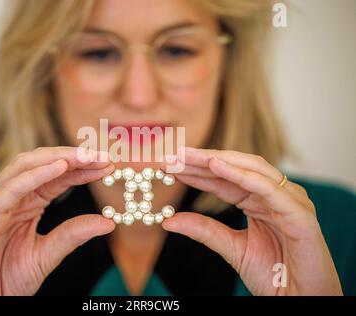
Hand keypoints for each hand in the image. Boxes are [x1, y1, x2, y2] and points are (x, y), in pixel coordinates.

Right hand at [0, 147, 114, 295]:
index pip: (57, 176)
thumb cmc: (7, 278)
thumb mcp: (48, 253)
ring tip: (85, 156)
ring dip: (58, 158)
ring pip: (25, 167)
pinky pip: (11, 189)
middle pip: (43, 164)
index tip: (107, 164)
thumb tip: (108, 222)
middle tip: (101, 155)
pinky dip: (35, 175)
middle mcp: (10, 196)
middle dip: (73, 157)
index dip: (82, 168)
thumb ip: (74, 234)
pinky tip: (60, 167)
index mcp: (27, 202)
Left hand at [162, 147, 341, 294]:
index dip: (196, 171)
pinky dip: (243, 175)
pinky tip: (217, 165)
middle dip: (201, 161)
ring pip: (251, 170)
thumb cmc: (275, 277)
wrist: (300, 302)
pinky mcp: (299, 215)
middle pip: (235, 169)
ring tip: (188, 156)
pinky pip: (268, 189)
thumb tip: (168, 220)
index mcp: (259, 202)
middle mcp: (275, 196)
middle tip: (172, 155)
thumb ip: (205, 230)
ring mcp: (289, 202)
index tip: (169, 165)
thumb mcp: (233, 248)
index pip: (223, 179)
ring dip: (217, 161)